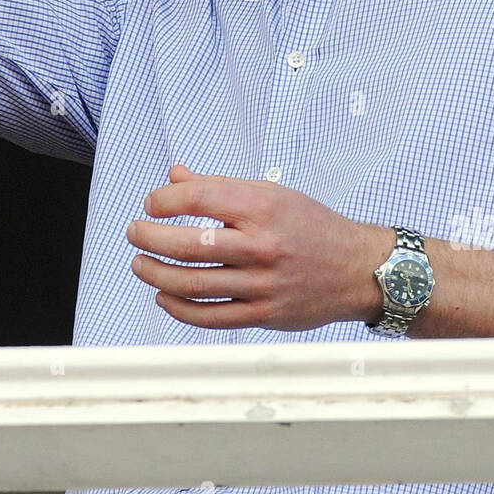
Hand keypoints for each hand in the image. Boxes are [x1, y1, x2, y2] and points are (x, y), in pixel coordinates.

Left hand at [126, 165, 386, 330]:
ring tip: (140, 263)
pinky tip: (164, 295)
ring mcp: (262, 283)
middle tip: (135, 232)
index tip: (151, 204)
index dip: (163, 201)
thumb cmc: (311, 226)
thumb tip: (174, 177)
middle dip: (149, 237)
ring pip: (192, 283)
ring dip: (155, 273)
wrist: (358, 269)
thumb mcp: (271, 194)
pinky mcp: (263, 314)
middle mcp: (261, 245)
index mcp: (262, 206)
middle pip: (188, 244)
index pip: (197, 198)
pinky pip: (209, 316)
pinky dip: (178, 307)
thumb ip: (220, 187)